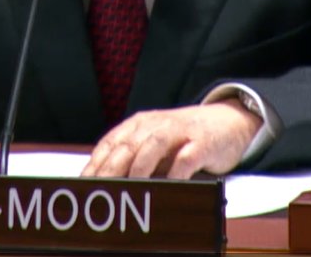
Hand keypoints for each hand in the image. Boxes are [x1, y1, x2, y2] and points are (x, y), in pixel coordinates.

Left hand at [80, 101, 258, 179]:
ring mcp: (179, 132)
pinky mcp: (202, 143)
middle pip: (127, 145)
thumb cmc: (183, 139)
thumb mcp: (154, 143)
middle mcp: (155, 125)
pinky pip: (186, 157)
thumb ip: (132, 159)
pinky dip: (176, 172)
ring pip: (153, 145)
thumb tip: (103, 183)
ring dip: (140, 167)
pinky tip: (169, 185)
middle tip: (101, 189)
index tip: (84, 183)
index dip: (95, 164)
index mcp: (139, 125)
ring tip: (131, 187)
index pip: (110, 143)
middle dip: (111, 169)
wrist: (226, 121)